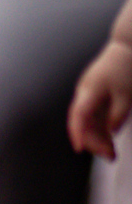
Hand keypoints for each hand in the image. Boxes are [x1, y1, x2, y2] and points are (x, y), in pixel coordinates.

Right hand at [69, 40, 131, 158]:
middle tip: (110, 157)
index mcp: (89, 90)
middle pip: (82, 123)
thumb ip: (118, 115)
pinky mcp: (95, 97)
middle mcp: (84, 93)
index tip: (79, 148)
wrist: (127, 47)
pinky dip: (101, 130)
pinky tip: (110, 140)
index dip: (78, 133)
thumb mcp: (127, 94)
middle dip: (94, 142)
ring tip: (112, 154)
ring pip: (88, 123)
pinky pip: (94, 118)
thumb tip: (111, 132)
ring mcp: (88, 95)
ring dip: (98, 139)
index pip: (78, 115)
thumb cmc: (126, 66)